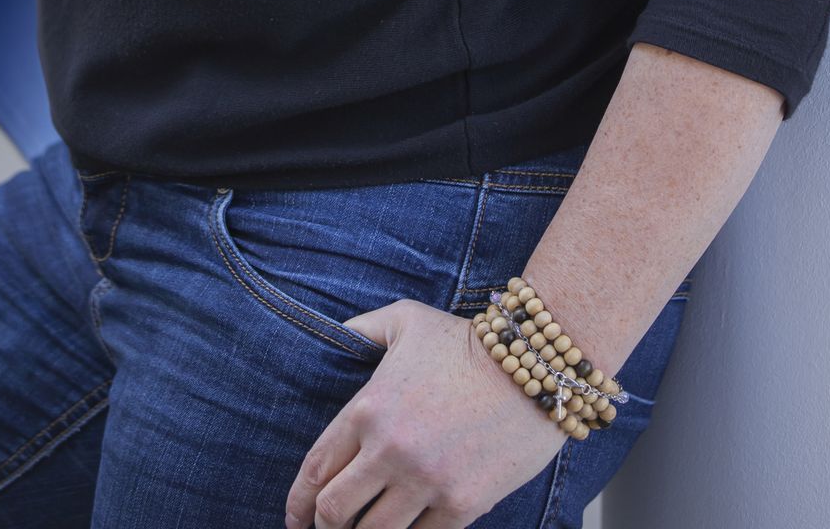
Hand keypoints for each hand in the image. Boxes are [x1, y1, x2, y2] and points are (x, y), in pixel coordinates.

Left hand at [284, 299, 565, 528]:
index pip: (316, 468)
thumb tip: (334, 336)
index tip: (295, 516)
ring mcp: (424, 482)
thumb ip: (362, 328)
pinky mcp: (460, 506)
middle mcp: (389, 450)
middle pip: (334, 511)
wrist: (535, 367)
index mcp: (368, 409)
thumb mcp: (406, 320)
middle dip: (323, 526)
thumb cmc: (468, 342)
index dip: (298, 500)